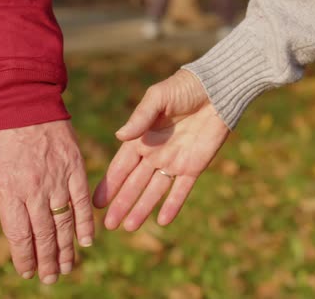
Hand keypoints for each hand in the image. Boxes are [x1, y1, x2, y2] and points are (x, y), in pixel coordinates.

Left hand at [0, 120, 93, 283]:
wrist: (21, 100)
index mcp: (9, 192)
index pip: (19, 236)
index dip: (24, 258)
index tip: (26, 272)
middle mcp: (34, 191)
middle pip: (44, 235)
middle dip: (46, 261)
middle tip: (50, 279)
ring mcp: (57, 180)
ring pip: (64, 223)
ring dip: (66, 249)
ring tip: (66, 268)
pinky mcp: (74, 168)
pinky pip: (81, 202)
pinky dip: (85, 223)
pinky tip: (87, 241)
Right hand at [93, 69, 229, 230]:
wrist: (218, 90)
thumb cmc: (184, 88)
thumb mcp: (158, 98)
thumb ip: (140, 118)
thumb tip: (120, 136)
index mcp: (141, 138)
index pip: (121, 166)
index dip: (109, 184)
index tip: (97, 202)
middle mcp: (154, 153)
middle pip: (134, 184)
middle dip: (121, 204)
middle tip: (108, 225)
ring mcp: (174, 162)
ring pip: (154, 191)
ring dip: (142, 209)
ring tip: (129, 228)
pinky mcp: (194, 166)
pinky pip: (182, 190)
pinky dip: (173, 205)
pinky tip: (162, 222)